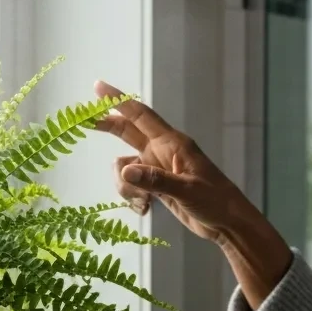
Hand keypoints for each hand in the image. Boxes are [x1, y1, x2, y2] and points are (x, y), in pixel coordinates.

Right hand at [94, 81, 292, 305]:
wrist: (227, 223)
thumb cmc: (215, 201)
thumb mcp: (186, 190)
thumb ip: (155, 181)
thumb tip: (124, 172)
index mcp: (172, 143)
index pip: (140, 115)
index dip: (118, 100)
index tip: (98, 87)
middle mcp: (162, 151)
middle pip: (127, 132)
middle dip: (107, 126)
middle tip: (84, 122)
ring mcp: (158, 169)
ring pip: (125, 168)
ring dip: (125, 186)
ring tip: (144, 203)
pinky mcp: (157, 186)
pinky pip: (132, 186)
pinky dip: (133, 198)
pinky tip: (146, 210)